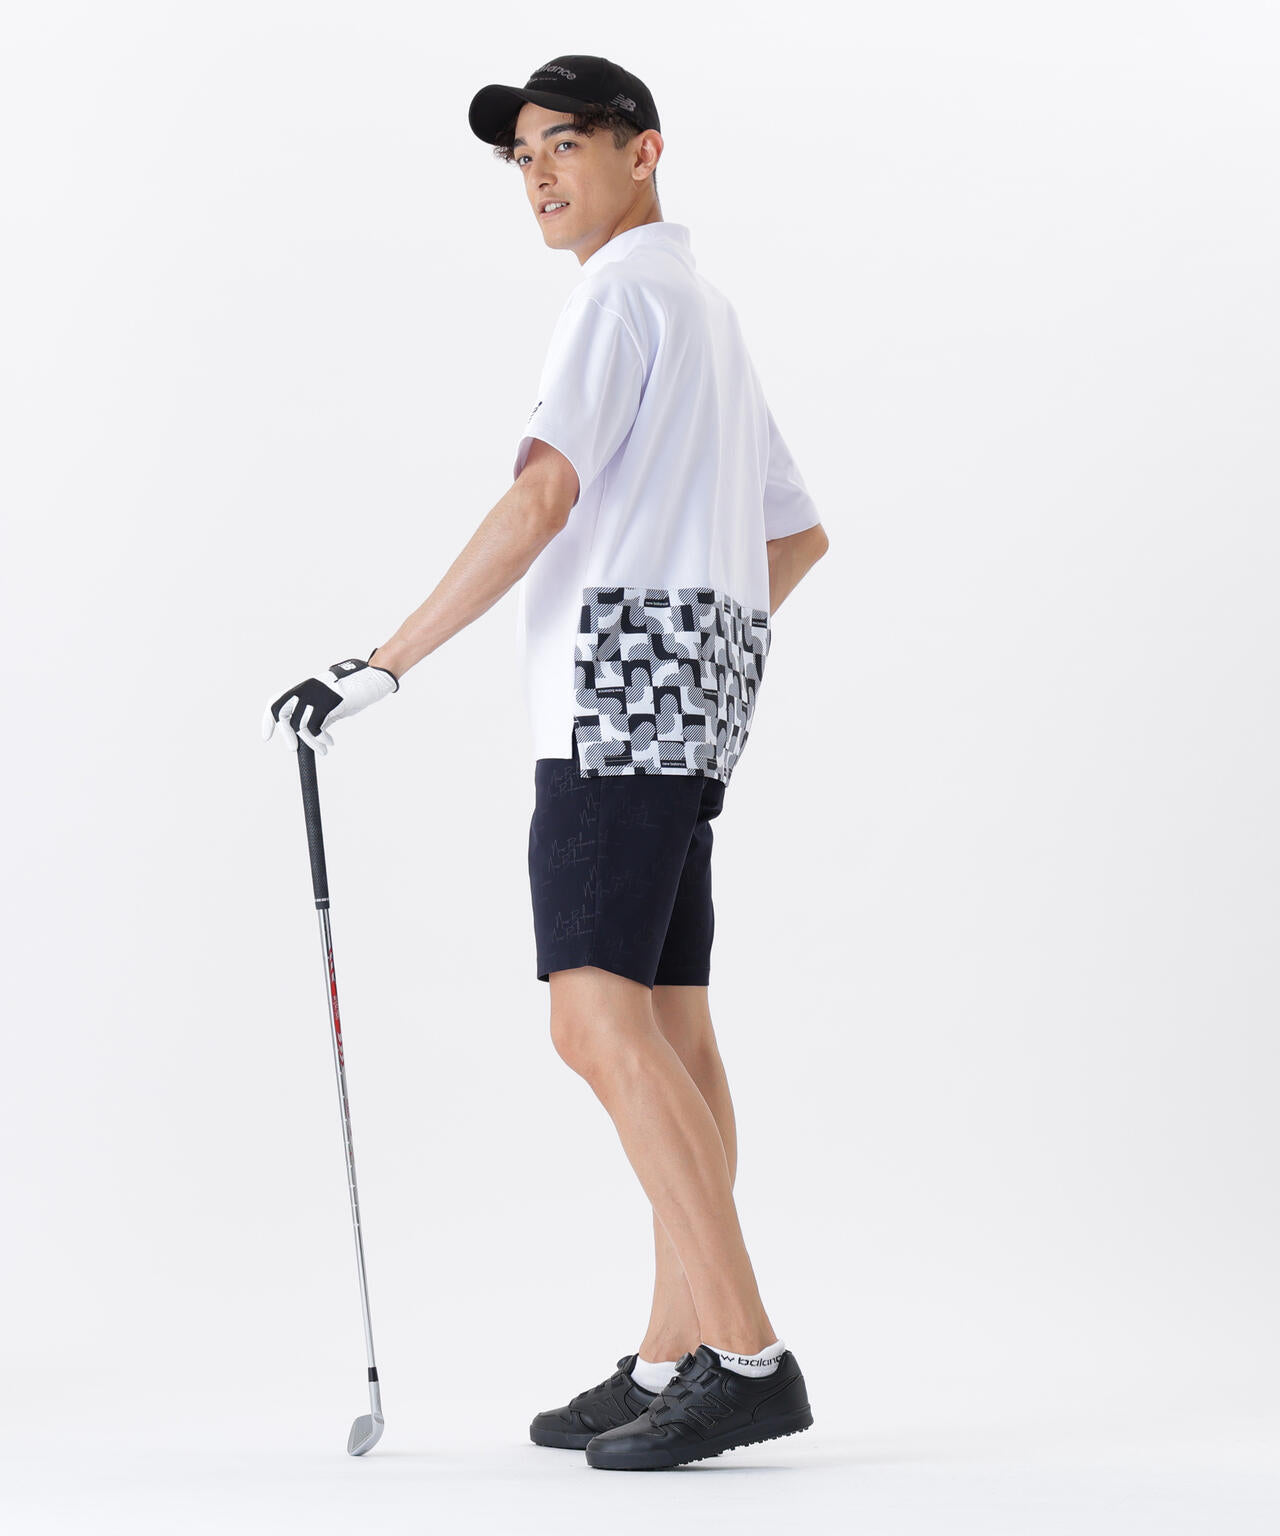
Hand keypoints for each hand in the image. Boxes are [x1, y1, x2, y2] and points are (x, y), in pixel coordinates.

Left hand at [262, 653, 398, 754]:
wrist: (373, 677)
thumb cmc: (354, 691)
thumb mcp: (330, 704)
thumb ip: (317, 716)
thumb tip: (307, 735)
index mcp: (303, 689)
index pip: (276, 701)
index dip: (267, 720)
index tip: (266, 737)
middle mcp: (305, 689)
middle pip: (281, 712)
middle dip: (285, 733)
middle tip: (294, 749)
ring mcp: (316, 694)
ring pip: (300, 724)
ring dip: (310, 742)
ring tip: (322, 749)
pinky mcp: (328, 701)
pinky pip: (316, 726)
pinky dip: (320, 739)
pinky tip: (329, 742)